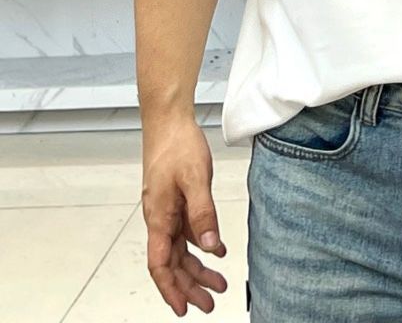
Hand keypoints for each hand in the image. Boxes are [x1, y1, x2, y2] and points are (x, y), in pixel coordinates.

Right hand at [141, 116, 227, 315]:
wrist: (169, 120)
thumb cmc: (177, 145)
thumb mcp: (196, 179)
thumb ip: (203, 214)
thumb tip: (211, 247)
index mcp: (159, 217)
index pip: (161, 264)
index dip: (171, 289)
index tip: (183, 310)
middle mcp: (160, 218)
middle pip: (172, 262)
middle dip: (189, 286)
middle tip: (210, 303)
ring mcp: (167, 210)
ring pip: (180, 249)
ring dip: (197, 268)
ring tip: (218, 283)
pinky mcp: (176, 200)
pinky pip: (187, 231)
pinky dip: (201, 244)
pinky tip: (217, 251)